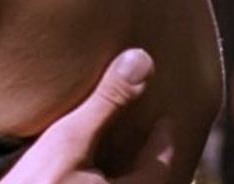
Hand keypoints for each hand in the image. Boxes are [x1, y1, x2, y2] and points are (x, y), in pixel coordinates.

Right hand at [0, 49, 174, 182]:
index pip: (161, 165)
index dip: (163, 140)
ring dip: (125, 177)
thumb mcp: (68, 142)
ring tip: (117, 160)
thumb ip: (107, 103)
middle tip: (149, 141)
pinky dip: (100, 182)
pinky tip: (86, 177)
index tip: (165, 121)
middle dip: (150, 165)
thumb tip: (140, 62)